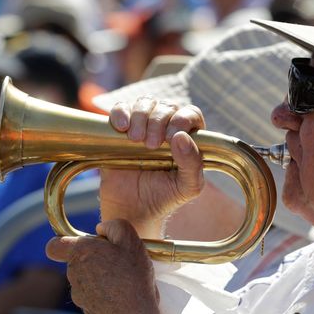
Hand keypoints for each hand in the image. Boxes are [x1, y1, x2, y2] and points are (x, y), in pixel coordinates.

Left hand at [46, 219, 161, 313]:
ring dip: (99, 274)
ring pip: (84, 277)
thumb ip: (113, 225)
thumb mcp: (131, 240)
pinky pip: (91, 293)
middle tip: (116, 259)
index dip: (64, 242)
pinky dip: (103, 291)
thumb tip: (101, 228)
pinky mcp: (86, 308)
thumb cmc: (133, 277)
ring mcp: (78, 293)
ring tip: (122, 278)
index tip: (84, 244)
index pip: (54, 245)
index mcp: (80, 253)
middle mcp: (73, 273)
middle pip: (76, 259)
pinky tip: (121, 292)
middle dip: (92, 257)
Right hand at [100, 98, 205, 236]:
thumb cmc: (166, 197)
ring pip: (145, 102)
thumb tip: (181, 137)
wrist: (133, 210)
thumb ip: (192, 163)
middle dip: (158, 121)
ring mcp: (144, 125)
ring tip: (136, 139)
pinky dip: (120, 112)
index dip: (183, 119)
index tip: (171, 137)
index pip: (191, 114)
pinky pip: (120, 108)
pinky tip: (121, 128)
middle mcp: (168, 126)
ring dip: (141, 115)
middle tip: (150, 145)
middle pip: (167, 106)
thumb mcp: (188, 186)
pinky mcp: (120, 128)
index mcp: (189, 137)